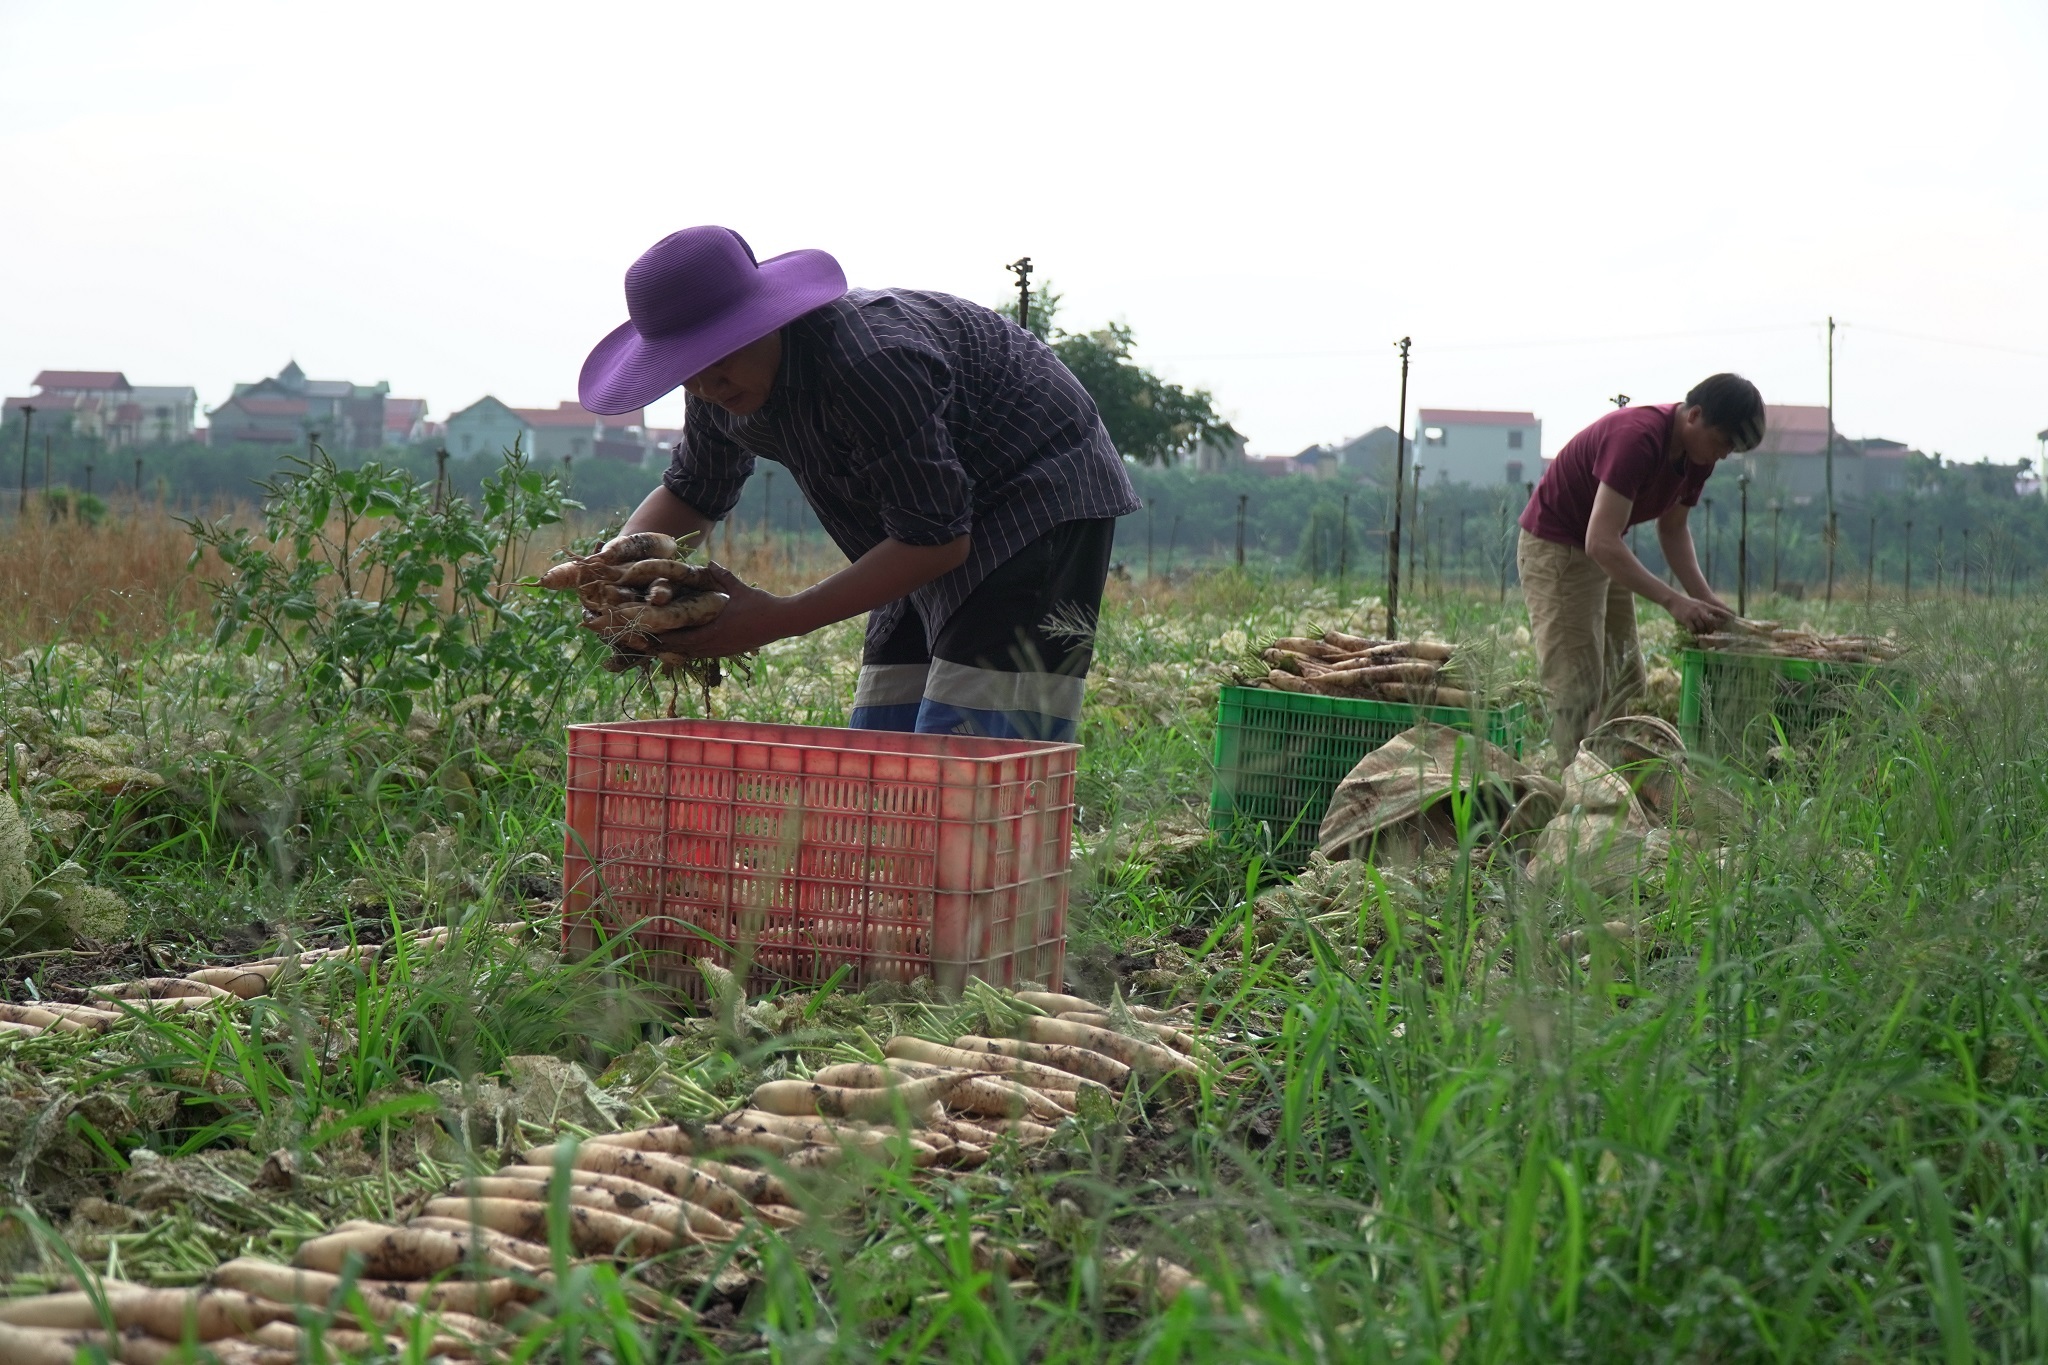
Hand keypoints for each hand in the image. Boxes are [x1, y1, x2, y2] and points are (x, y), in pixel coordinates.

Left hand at [649, 562, 799, 657]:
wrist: (782, 621)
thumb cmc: (761, 604)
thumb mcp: (739, 588)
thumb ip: (722, 576)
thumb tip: (708, 562)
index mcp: (715, 630)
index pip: (683, 639)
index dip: (665, 638)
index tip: (649, 633)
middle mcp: (717, 644)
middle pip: (684, 650)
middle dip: (666, 646)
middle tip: (649, 641)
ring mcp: (724, 649)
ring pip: (694, 654)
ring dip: (678, 650)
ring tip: (662, 645)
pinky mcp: (730, 651)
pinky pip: (705, 654)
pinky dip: (693, 650)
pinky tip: (686, 646)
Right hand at [1669, 596, 1730, 633]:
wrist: (1674, 600)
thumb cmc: (1686, 603)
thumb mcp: (1698, 604)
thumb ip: (1705, 610)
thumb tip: (1712, 619)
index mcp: (1705, 606)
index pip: (1719, 611)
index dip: (1727, 616)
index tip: (1734, 620)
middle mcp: (1701, 610)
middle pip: (1711, 622)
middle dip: (1711, 629)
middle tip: (1709, 632)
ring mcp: (1693, 615)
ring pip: (1702, 627)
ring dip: (1702, 631)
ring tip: (1700, 632)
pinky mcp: (1686, 619)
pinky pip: (1693, 629)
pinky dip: (1694, 632)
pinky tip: (1692, 631)